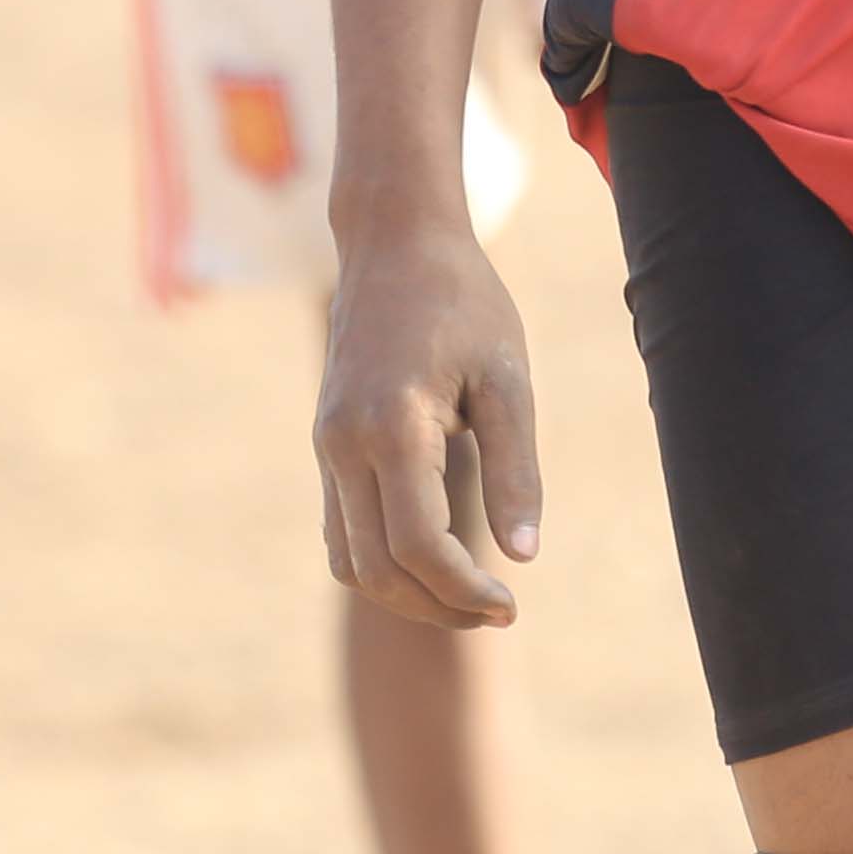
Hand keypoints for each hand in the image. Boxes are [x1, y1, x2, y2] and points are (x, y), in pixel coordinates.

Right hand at [316, 223, 543, 627]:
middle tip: (500, 610)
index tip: (513, 603)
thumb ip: (517, 468)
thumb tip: (526, 557)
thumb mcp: (507, 378)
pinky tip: (435, 560)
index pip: (420, 546)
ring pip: (351, 561)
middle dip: (439, 606)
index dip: (465, 591)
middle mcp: (345, 444)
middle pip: (378, 569)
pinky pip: (341, 531)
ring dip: (407, 595)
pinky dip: (381, 563)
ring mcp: (327, 447)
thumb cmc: (463, 301)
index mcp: (393, 425)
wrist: (393, 243)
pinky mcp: (326, 445)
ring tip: (470, 595)